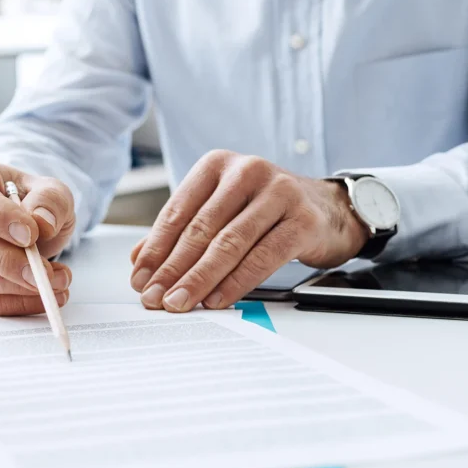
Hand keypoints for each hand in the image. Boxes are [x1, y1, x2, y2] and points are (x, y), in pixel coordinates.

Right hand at [0, 157, 75, 315]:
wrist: (25, 221)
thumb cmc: (31, 201)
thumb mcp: (52, 191)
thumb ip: (51, 201)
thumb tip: (42, 223)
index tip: (31, 234)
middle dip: (8, 262)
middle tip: (44, 272)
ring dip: (16, 286)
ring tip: (57, 282)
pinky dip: (16, 303)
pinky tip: (45, 296)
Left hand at [130, 150, 368, 311]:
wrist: (328, 208)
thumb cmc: (266, 210)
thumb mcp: (220, 210)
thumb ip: (182, 230)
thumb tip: (139, 260)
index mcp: (217, 165)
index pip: (178, 211)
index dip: (155, 249)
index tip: (140, 279)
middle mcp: (247, 171)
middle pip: (200, 228)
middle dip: (172, 269)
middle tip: (154, 297)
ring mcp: (278, 193)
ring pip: (229, 243)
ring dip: (199, 279)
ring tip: (180, 302)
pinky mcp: (302, 220)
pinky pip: (262, 257)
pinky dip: (236, 282)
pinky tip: (217, 299)